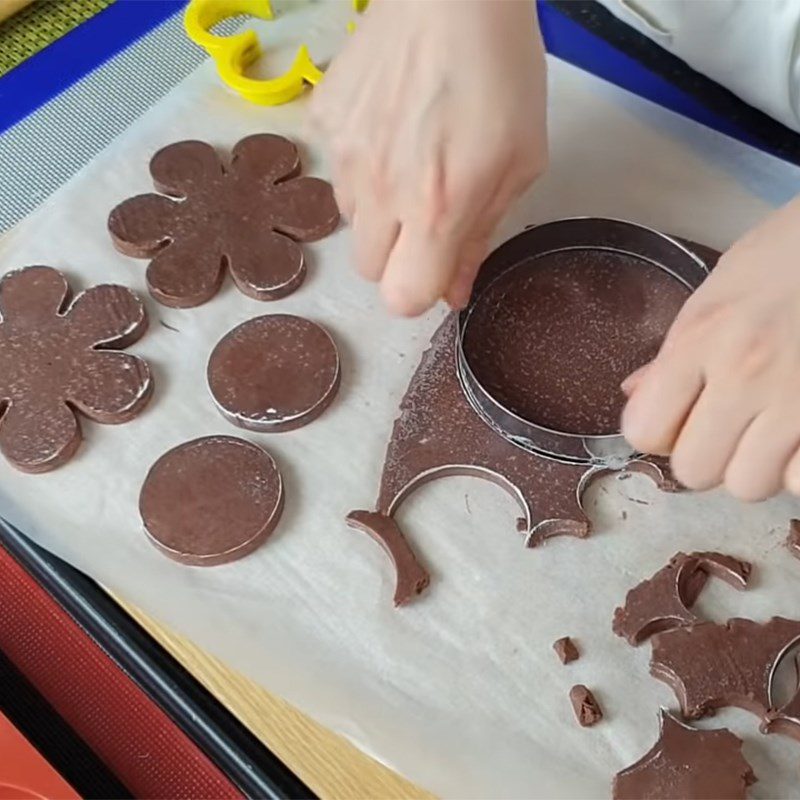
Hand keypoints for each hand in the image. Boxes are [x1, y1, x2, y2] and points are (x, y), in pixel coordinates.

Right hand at [309, 0, 547, 315]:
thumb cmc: (501, 72)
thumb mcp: (520, 163)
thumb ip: (481, 237)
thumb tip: (453, 294)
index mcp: (438, 208)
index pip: (401, 298)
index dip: (419, 291)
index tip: (435, 267)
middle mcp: (382, 190)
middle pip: (369, 269)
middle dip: (398, 255)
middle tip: (426, 210)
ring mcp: (345, 154)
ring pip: (351, 221)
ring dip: (378, 209)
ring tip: (409, 158)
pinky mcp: (323, 120)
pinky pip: (335, 169)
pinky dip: (360, 162)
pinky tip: (388, 125)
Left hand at [621, 197, 799, 500]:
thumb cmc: (788, 256)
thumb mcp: (716, 291)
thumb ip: (674, 354)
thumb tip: (635, 397)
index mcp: (702, 338)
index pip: (644, 432)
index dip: (657, 431)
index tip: (677, 417)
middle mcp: (746, 373)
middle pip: (694, 470)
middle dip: (706, 456)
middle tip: (728, 426)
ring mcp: (799, 401)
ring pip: (749, 487)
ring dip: (755, 467)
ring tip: (772, 431)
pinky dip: (798, 468)